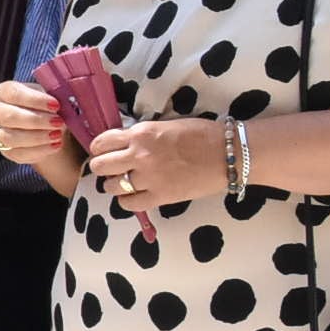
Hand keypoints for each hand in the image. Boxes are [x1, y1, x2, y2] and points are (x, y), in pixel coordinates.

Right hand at [0, 80, 68, 163]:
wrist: (42, 125)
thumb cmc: (43, 105)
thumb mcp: (46, 95)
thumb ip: (53, 96)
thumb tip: (66, 103)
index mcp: (3, 92)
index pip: (13, 94)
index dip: (35, 100)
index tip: (56, 105)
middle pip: (9, 117)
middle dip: (36, 120)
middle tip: (58, 122)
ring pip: (10, 138)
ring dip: (37, 137)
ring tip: (57, 135)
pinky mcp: (5, 151)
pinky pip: (19, 154)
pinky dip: (40, 150)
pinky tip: (56, 145)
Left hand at [83, 117, 227, 212]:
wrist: (230, 154)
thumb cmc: (202, 134)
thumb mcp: (164, 126)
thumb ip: (141, 135)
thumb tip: (122, 142)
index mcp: (140, 134)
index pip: (101, 143)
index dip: (99, 148)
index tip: (104, 151)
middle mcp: (139, 155)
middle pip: (99, 166)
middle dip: (102, 167)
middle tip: (111, 168)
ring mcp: (149, 178)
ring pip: (110, 186)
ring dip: (113, 185)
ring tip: (123, 183)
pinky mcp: (161, 197)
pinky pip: (129, 204)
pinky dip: (127, 201)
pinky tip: (134, 196)